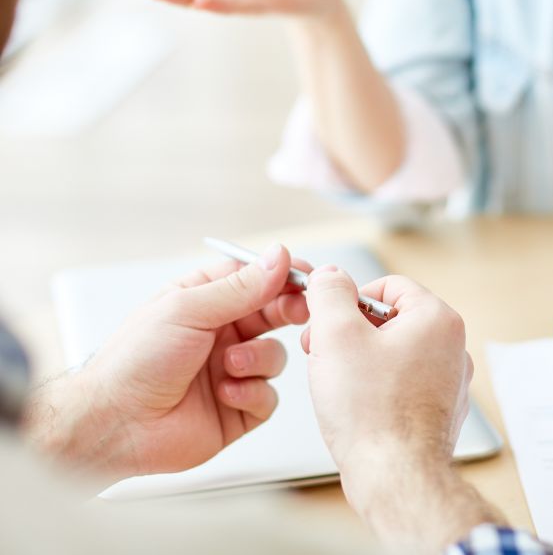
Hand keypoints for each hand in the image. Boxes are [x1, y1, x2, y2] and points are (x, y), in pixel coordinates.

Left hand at [24, 244, 309, 481]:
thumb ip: (241, 287)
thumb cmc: (135, 361)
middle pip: (275, 313)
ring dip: (258, 359)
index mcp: (208, 300)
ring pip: (276, 355)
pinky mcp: (238, 407)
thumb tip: (279, 256)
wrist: (115, 425)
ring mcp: (232, 369)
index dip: (284, 275)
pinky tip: (226, 394)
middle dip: (288, 311)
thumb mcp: (188, 310)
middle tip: (297, 312)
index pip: (257, 277)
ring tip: (230, 367)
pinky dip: (253, 393)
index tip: (307, 276)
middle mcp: (223, 332)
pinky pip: (269, 396)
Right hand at [303, 269, 499, 551]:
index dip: (349, 300)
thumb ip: (330, 292)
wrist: (394, 478)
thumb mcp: (336, 334)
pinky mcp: (438, 410)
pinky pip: (400, 382)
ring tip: (338, 382)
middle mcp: (451, 347)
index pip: (387, 286)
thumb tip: (329, 276)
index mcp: (436, 319)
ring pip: (392, 352)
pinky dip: (375, 387)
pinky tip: (357, 405)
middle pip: (389, 319)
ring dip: (359, 360)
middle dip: (351, 333)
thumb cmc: (372, 413)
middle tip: (325, 352)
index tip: (329, 320)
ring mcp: (448, 382)